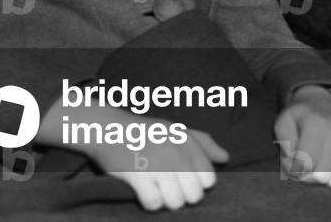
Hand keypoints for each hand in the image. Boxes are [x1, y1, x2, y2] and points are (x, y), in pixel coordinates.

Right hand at [86, 122, 227, 211]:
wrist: (104, 127)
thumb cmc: (142, 130)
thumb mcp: (173, 129)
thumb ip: (202, 142)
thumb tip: (225, 158)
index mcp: (185, 141)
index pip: (208, 179)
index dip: (196, 183)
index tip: (181, 177)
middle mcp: (174, 152)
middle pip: (194, 195)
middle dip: (181, 195)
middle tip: (166, 185)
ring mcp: (155, 164)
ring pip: (176, 203)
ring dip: (165, 199)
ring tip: (154, 187)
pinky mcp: (136, 176)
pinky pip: (154, 203)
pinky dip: (149, 201)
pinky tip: (142, 190)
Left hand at [275, 85, 330, 187]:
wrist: (321, 104)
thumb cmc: (298, 117)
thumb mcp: (283, 123)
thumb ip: (285, 145)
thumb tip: (294, 166)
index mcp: (315, 124)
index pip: (306, 163)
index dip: (294, 169)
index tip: (289, 161)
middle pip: (321, 176)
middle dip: (307, 176)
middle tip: (301, 164)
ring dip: (322, 178)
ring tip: (314, 164)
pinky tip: (327, 163)